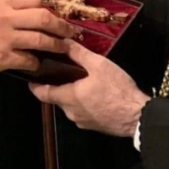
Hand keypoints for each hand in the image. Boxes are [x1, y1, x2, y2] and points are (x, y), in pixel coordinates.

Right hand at [0, 0, 76, 78]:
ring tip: (62, 47)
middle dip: (61, 25)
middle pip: (44, 17)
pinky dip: (36, 62)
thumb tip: (28, 4)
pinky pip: (28, 59)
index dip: (50, 4)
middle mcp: (4, 16)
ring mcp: (4, 38)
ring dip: (56, 45)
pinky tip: (37, 63)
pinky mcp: (1, 58)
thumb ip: (5, 4)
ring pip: (40, 39)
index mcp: (0, 0)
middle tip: (70, 31)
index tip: (58, 11)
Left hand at [30, 40, 149, 136]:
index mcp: (68, 97)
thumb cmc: (117, 89)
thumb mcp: (98, 65)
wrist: (138, 116)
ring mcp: (82, 122)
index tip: (31, 76)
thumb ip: (79, 53)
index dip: (35, 85)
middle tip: (61, 70)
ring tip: (79, 79)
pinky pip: (82, 112)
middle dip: (57, 86)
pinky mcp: (94, 126)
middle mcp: (71, 113)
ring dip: (72, 94)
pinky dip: (82, 103)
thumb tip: (63, 41)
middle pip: (57, 98)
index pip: (43, 93)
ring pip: (70, 106)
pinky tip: (93, 93)